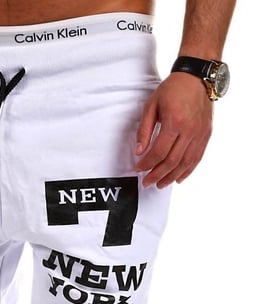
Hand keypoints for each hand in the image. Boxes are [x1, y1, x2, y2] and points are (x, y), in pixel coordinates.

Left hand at [135, 72, 212, 188]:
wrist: (197, 76)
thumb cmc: (173, 88)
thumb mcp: (152, 105)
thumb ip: (144, 130)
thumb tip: (139, 151)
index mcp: (174, 122)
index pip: (158, 152)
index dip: (147, 164)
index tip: (139, 169)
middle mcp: (190, 130)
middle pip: (172, 161)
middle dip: (158, 175)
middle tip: (148, 182)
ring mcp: (200, 134)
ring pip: (186, 163)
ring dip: (172, 177)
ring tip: (161, 184)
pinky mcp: (206, 134)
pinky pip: (197, 158)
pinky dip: (188, 171)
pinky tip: (179, 178)